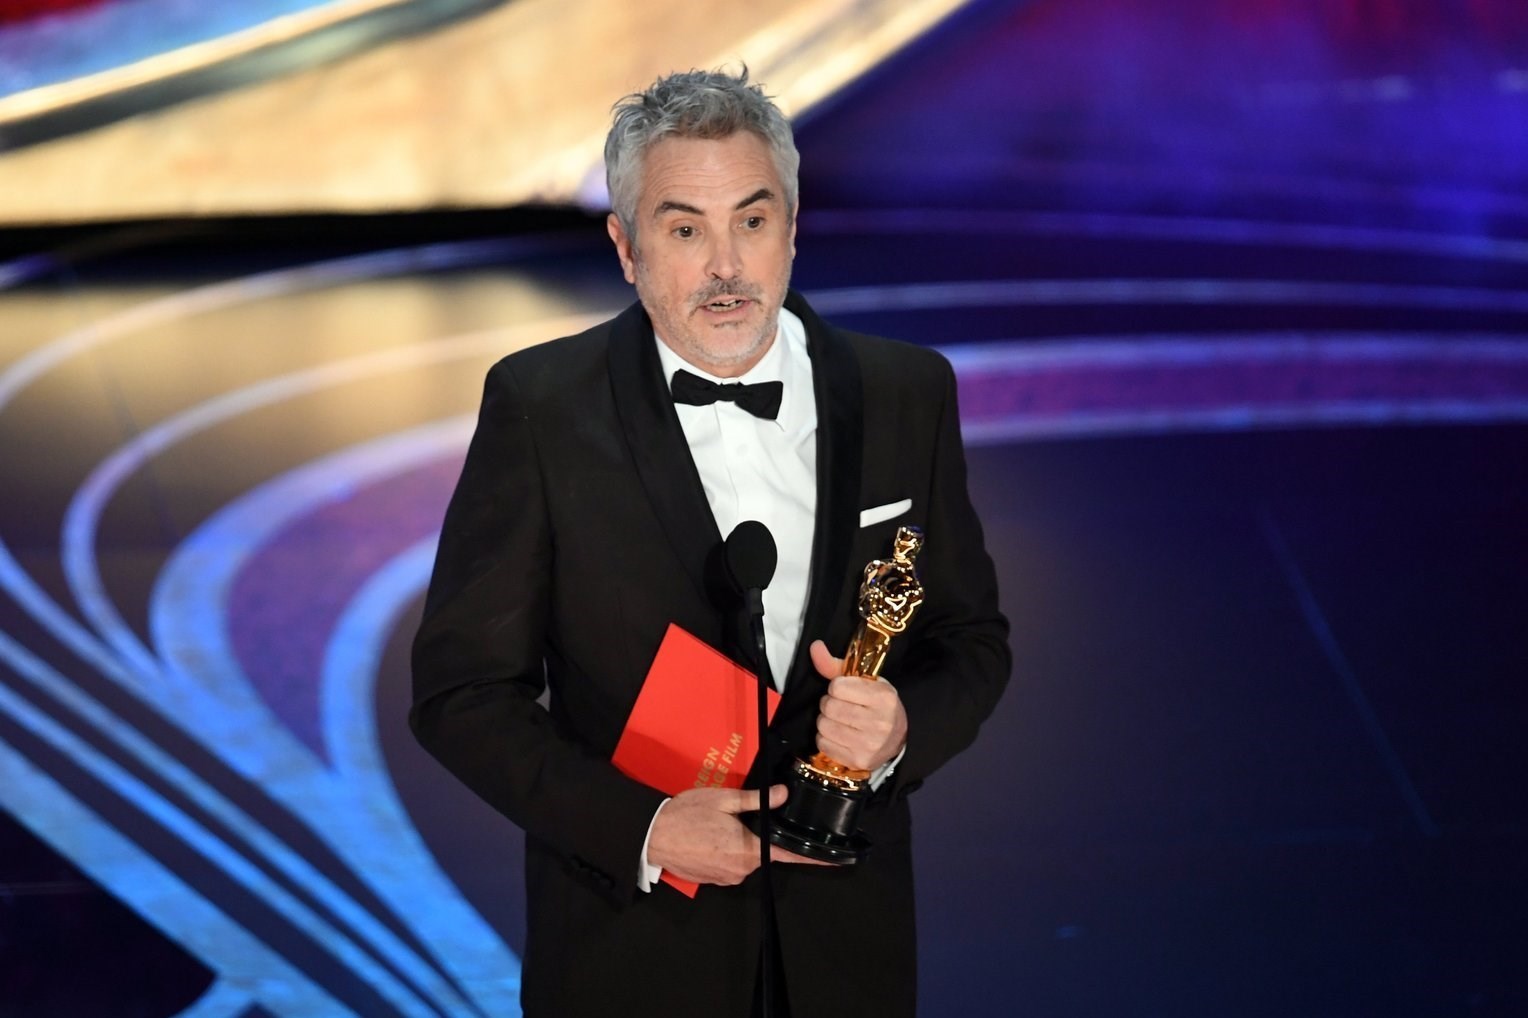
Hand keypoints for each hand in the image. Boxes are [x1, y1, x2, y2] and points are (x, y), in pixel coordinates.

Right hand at [647, 785, 825, 884]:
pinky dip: (727, 852)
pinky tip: (710, 838)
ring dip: (740, 844)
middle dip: (758, 836)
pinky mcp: (714, 880)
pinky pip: (730, 865)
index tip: (831, 860)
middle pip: (764, 853)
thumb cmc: (686, 815)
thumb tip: (783, 794)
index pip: (788, 856)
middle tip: (738, 817)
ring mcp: (726, 878)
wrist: (653, 836)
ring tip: (717, 826)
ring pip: (746, 859)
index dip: (810, 858)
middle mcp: (740, 869)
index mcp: (748, 850)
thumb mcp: (723, 800)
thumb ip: (756, 800)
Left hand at [809, 639, 907, 771]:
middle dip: (829, 704)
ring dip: (825, 721)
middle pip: (828, 707)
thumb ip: (836, 665)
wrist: (899, 738)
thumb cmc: (877, 705)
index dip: (836, 687)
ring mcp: (869, 745)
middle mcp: (879, 722)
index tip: (845, 691)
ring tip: (839, 720)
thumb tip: (815, 646)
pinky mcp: (858, 761)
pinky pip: (823, 744)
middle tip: (840, 706)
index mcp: (883, 698)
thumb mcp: (865, 682)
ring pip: (823, 726)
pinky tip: (839, 735)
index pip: (837, 687)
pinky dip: (825, 738)